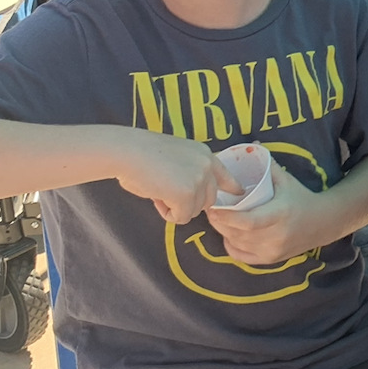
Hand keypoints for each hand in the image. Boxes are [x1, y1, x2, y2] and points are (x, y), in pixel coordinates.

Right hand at [113, 129, 243, 222]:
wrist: (127, 151)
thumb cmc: (141, 154)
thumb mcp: (175, 157)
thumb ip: (188, 172)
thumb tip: (188, 196)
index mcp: (205, 154)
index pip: (226, 175)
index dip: (232, 187)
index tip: (239, 193)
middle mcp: (207, 166)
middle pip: (209, 200)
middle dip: (189, 203)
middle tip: (165, 193)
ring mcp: (199, 180)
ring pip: (194, 211)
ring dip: (176, 208)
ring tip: (158, 191)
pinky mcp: (187, 195)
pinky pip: (181, 217)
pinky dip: (168, 214)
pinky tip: (156, 197)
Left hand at [204, 163, 332, 265]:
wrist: (323, 222)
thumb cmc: (302, 197)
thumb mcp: (286, 180)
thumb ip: (268, 165)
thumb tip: (253, 144)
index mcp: (281, 213)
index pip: (248, 221)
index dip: (227, 217)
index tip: (213, 207)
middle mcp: (276, 235)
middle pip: (239, 233)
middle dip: (220, 222)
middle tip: (210, 209)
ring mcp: (273, 250)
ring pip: (238, 244)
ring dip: (224, 232)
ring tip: (218, 219)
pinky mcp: (270, 259)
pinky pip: (242, 256)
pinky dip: (231, 245)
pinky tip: (230, 234)